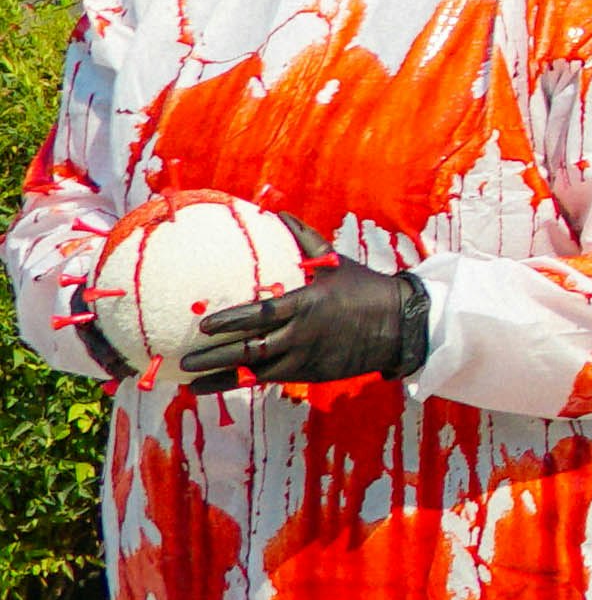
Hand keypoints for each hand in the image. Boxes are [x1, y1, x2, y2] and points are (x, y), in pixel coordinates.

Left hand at [186, 261, 429, 393]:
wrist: (398, 325)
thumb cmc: (365, 288)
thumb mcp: (336, 263)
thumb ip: (305, 240)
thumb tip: (278, 213)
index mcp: (306, 304)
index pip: (261, 314)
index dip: (232, 321)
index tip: (205, 326)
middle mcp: (301, 334)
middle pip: (250, 348)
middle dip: (216, 355)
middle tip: (186, 357)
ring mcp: (304, 357)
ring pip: (255, 371)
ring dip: (221, 376)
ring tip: (191, 381)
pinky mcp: (309, 374)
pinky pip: (267, 380)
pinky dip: (240, 384)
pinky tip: (216, 386)